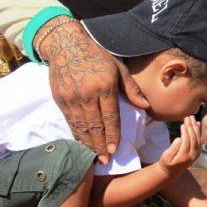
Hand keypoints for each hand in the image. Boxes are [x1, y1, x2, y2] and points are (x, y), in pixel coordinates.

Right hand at [38, 17, 148, 162]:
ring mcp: (71, 98)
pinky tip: (81, 144)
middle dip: (100, 146)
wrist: (66, 45)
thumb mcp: (119, 69)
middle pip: (95, 126)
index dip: (113, 135)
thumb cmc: (98, 56)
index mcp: (104, 87)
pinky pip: (69, 121)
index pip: (110, 117)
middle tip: (105, 161)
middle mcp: (87, 95)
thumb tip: (146, 106)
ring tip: (94, 158)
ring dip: (87, 144)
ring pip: (80, 127)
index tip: (115, 149)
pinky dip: (75, 135)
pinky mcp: (60, 99)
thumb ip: (132, 89)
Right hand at [157, 116, 200, 177]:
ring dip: (195, 127)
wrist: (172, 171)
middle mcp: (193, 155)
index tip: (183, 124)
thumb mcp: (166, 157)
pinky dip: (199, 131)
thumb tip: (179, 139)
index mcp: (184, 156)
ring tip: (192, 117)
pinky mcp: (198, 151)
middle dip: (191, 127)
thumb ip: (172, 149)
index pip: (187, 141)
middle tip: (188, 117)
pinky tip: (198, 123)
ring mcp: (197, 153)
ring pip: (198, 138)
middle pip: (194, 138)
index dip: (186, 132)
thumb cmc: (166, 163)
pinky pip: (199, 139)